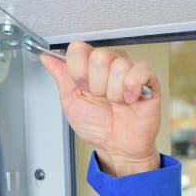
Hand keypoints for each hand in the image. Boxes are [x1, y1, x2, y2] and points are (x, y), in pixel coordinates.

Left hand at [40, 41, 161, 176]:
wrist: (117, 147)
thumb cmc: (96, 127)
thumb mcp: (71, 102)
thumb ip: (61, 77)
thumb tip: (46, 57)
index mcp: (88, 67)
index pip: (78, 49)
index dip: (78, 71)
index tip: (82, 87)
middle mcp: (109, 64)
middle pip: (99, 56)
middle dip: (97, 85)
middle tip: (101, 98)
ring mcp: (128, 70)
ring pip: (118, 66)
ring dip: (114, 93)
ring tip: (116, 102)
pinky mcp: (148, 78)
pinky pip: (140, 70)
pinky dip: (132, 88)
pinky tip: (130, 99)